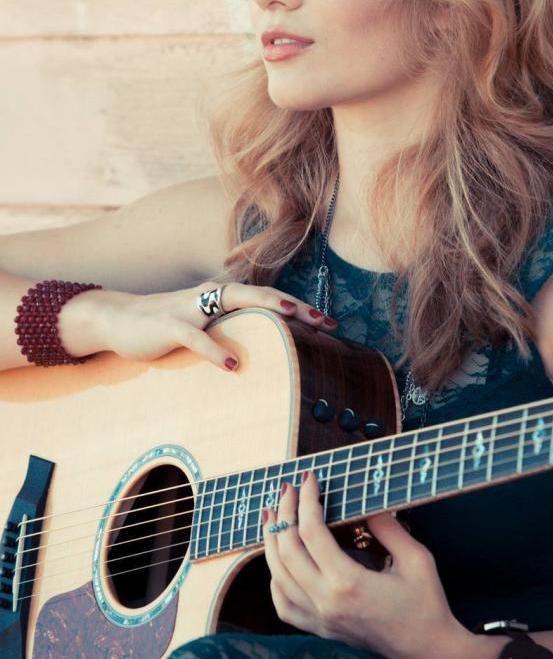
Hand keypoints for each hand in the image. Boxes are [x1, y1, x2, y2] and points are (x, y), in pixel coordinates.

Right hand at [58, 281, 337, 370]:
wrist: (117, 320)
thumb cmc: (166, 325)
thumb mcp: (203, 326)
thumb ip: (230, 329)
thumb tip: (264, 344)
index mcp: (222, 296)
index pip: (267, 298)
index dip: (298, 308)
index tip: (329, 322)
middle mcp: (211, 295)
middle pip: (261, 294)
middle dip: (295, 305)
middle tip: (325, 320)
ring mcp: (191, 307)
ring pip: (234, 301)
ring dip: (266, 308)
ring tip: (294, 319)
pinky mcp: (169, 325)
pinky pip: (196, 337)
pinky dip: (216, 349)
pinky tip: (233, 364)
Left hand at [263, 472, 479, 658]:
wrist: (429, 653)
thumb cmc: (427, 604)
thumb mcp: (416, 559)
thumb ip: (388, 527)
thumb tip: (367, 500)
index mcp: (348, 583)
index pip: (311, 532)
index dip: (307, 500)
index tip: (309, 478)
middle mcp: (326, 603)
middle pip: (287, 551)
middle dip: (284, 514)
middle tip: (288, 489)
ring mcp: (320, 620)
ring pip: (277, 577)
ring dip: (271, 541)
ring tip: (272, 514)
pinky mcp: (321, 630)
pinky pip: (283, 605)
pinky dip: (274, 578)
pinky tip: (279, 561)